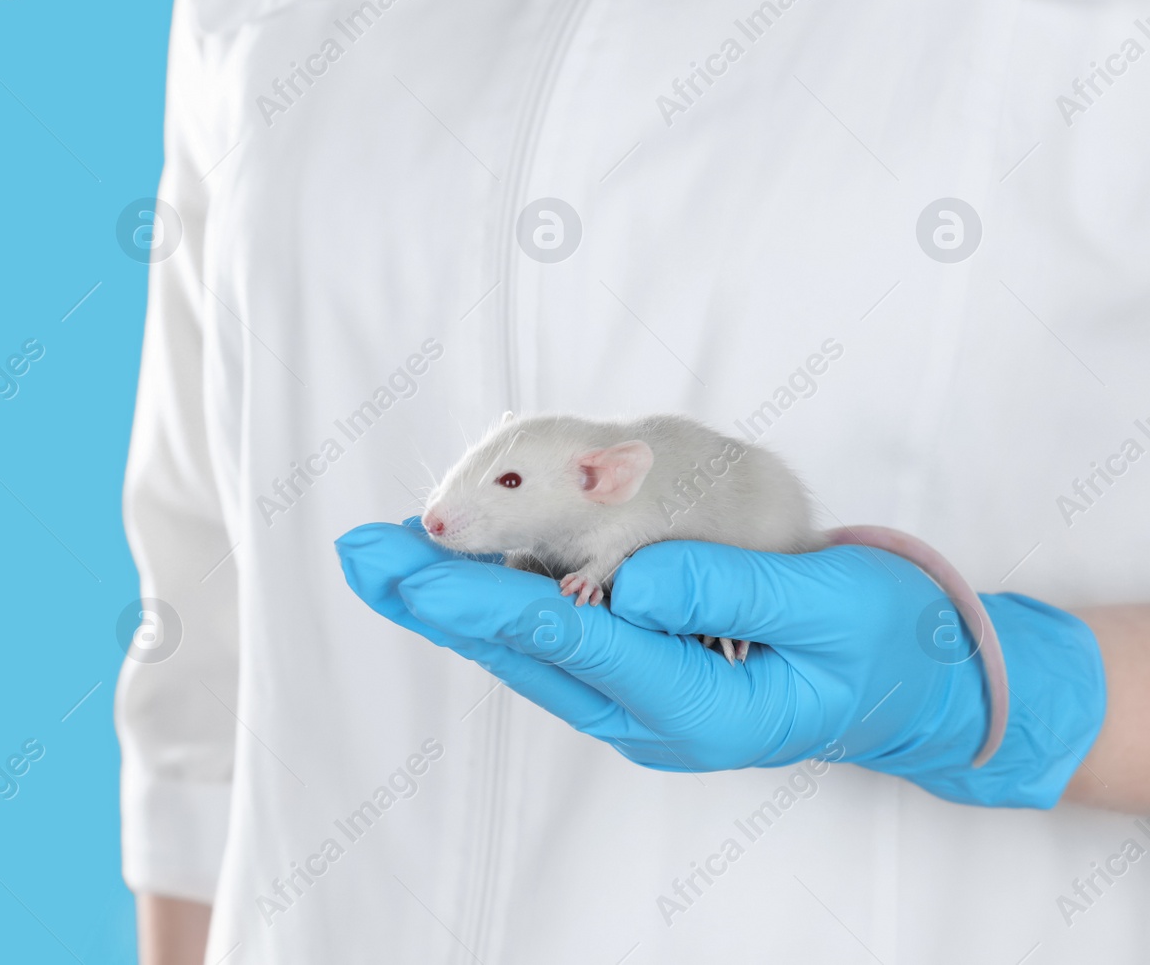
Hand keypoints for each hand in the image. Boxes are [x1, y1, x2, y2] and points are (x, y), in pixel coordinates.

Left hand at [335, 520, 1104, 807]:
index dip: (482, 597)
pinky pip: (555, 646)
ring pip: (527, 652)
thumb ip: (731, 593)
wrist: (915, 689)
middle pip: (523, 652)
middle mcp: (650, 718)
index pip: (570, 639)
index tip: (409, 565)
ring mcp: (640, 706)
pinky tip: (457, 581)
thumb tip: (631, 578)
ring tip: (382, 560)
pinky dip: (498, 608)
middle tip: (357, 553)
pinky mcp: (642, 683)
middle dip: (434, 601)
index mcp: (697, 708)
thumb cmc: (884, 642)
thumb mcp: (831, 608)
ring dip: (453, 604)